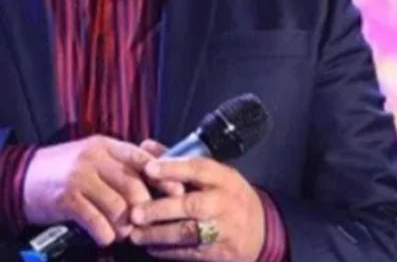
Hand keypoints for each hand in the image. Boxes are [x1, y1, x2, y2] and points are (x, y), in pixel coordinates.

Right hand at [22, 135, 154, 246]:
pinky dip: (106, 235)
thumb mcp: (93, 158)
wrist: (20, 178)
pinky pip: (97, 222)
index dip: (163, 177)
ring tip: (123, 233)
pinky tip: (104, 237)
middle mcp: (93, 158)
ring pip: (119, 206)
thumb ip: (121, 163)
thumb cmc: (63, 171)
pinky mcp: (67, 199)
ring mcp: (79, 177)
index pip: (142, 158)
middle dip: (144, 210)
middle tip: (144, 224)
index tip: (177, 194)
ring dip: (125, 226)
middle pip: (134, 185)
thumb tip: (158, 172)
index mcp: (105, 145)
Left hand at [128, 143, 265, 261]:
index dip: (173, 168)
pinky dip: (169, 252)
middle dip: (161, 209)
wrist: (261, 231)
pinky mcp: (222, 254)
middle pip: (192, 205)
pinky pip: (192, 253)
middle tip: (135, 213)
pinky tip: (151, 248)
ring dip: (159, 235)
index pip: (199, 169)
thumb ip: (178, 162)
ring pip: (190, 232)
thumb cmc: (227, 196)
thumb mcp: (213, 175)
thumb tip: (145, 146)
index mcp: (224, 178)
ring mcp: (226, 230)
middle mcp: (226, 203)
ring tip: (136, 234)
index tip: (148, 169)